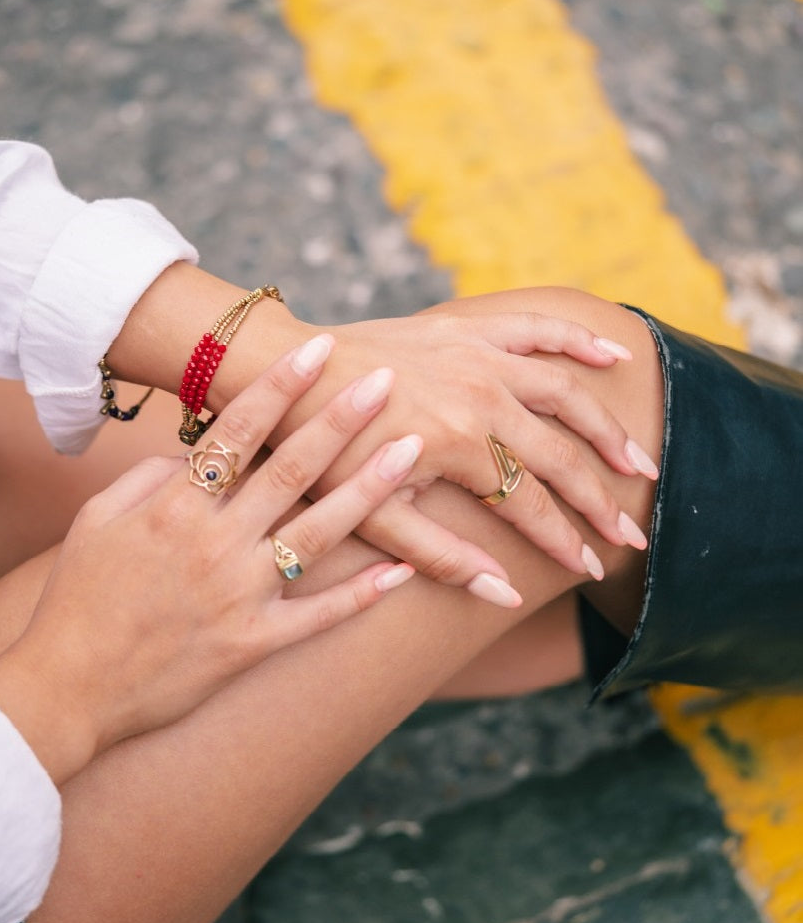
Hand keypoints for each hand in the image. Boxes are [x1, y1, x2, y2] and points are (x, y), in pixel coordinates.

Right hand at [0, 336, 419, 784]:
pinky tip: (404, 570)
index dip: (281, 385)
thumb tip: (194, 454)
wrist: (66, 690)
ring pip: (318, 533)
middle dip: (341, 420)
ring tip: (411, 450)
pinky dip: (363, 595)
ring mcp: (240, 596)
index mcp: (173, 507)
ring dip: (369, 489)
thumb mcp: (96, 521)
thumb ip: (147, 477)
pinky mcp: (254, 644)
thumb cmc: (76, 599)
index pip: (237, 431)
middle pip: (291, 471)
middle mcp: (214, 545)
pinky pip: (320, 616)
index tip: (319, 349)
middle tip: (385, 382)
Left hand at [272, 294, 656, 593]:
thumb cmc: (319, 453)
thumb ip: (440, 555)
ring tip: (641, 465)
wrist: (281, 374)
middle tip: (634, 536)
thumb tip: (505, 595)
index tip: (593, 571)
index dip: (565, 543)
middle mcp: (481, 396)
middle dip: (601, 501)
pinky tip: (612, 351)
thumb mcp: (370, 516)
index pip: (531, 506)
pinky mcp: (465, 328)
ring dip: (608, 429)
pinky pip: (534, 327)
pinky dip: (577, 336)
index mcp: (459, 445)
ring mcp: (476, 355)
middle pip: (561, 456)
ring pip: (565, 392)